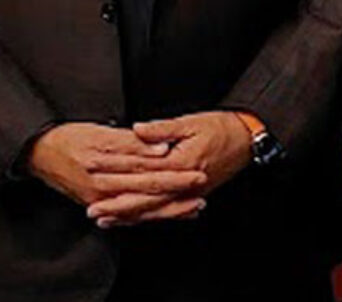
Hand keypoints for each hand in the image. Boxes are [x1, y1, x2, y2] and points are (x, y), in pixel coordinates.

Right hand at [25, 122, 207, 224]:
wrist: (38, 153)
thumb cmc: (70, 138)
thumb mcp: (100, 133)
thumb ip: (132, 142)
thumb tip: (161, 149)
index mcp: (104, 163)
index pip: (147, 169)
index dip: (174, 172)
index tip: (197, 171)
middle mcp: (101, 185)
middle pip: (146, 190)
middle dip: (176, 193)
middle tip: (201, 190)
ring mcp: (98, 199)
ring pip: (139, 208)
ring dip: (167, 210)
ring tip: (192, 209)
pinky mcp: (96, 205)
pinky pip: (126, 215)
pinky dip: (147, 215)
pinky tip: (166, 215)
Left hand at [86, 112, 254, 226]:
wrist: (248, 139)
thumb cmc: (222, 128)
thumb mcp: (191, 122)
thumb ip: (162, 129)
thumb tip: (136, 130)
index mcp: (180, 163)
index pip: (142, 173)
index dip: (117, 175)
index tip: (95, 174)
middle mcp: (184, 184)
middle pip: (145, 200)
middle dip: (117, 206)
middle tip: (93, 211)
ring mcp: (190, 193)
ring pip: (155, 210)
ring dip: (129, 216)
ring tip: (105, 220)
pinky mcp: (193, 196)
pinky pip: (167, 211)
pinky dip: (148, 216)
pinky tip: (133, 219)